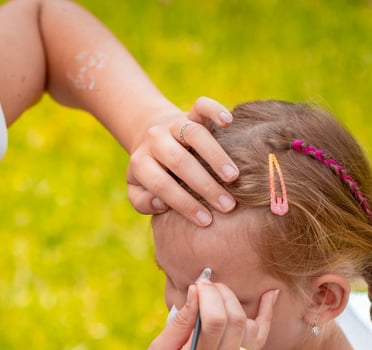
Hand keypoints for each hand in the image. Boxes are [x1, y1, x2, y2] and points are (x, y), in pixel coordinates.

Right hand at [106, 275, 276, 349]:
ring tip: (216, 294)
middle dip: (223, 295)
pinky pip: (255, 344)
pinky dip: (263, 320)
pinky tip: (270, 298)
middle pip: (237, 321)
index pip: (215, 321)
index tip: (196, 282)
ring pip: (250, 330)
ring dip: (237, 305)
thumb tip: (197, 291)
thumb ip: (180, 325)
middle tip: (205, 284)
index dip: (209, 294)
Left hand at [126, 97, 238, 226]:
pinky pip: (201, 106)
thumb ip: (143, 202)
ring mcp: (174, 125)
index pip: (160, 184)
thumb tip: (161, 204)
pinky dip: (215, 110)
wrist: (148, 135)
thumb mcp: (138, 190)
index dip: (183, 203)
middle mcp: (155, 141)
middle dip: (204, 185)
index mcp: (141, 163)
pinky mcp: (189, 112)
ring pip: (194, 134)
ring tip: (233, 177)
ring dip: (215, 155)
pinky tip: (229, 122)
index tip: (206, 221)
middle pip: (179, 161)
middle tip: (227, 206)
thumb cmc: (150, 173)